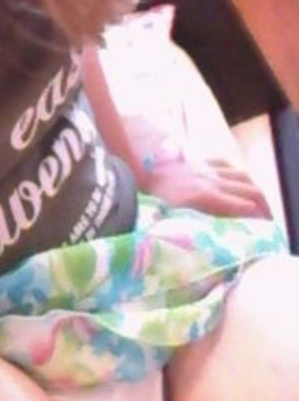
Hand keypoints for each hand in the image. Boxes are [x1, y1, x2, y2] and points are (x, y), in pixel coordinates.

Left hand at [142, 157, 271, 218]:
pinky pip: (224, 163)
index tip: (261, 230)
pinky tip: (234, 180)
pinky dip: (235, 173)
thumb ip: (196, 226)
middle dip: (263, 206)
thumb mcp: (173, 217)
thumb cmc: (149, 198)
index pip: (244, 207)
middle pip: (250, 190)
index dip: (258, 219)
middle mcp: (212, 181)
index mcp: (207, 196)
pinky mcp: (197, 161)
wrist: (136, 169)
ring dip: (253, 189)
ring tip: (256, 203)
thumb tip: (210, 240)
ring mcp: (205, 168)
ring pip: (242, 175)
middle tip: (265, 220)